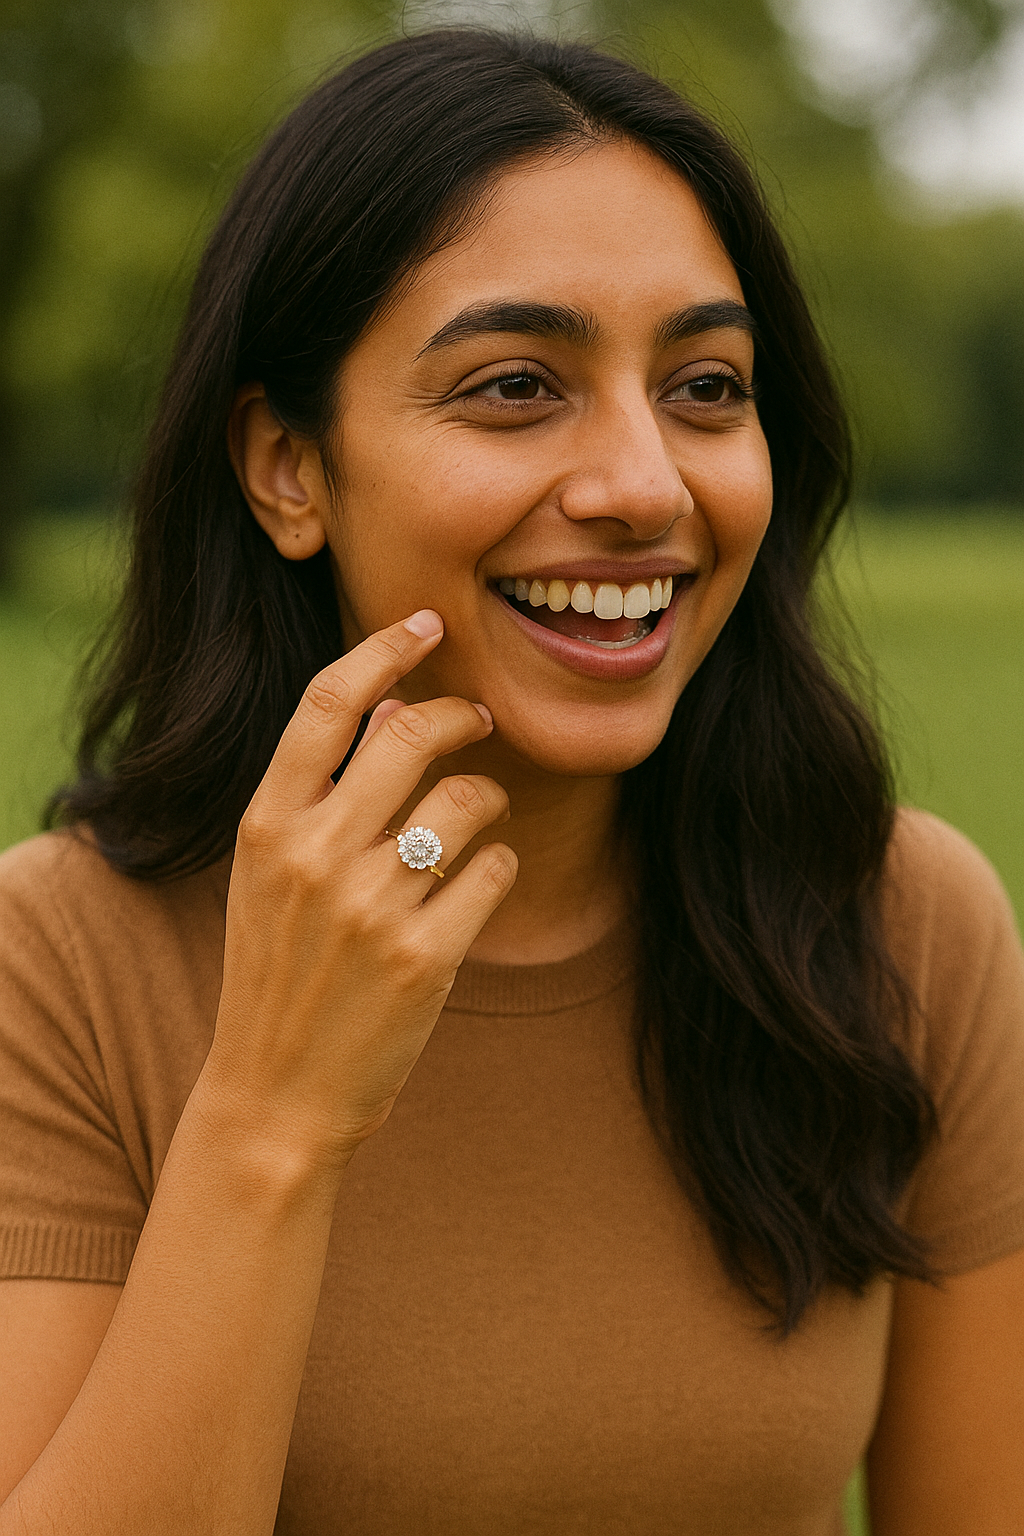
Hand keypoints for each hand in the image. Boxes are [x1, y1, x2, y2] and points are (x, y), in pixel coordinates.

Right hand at [202, 611, 516, 1169]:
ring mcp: (371, 907)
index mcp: (266, 826)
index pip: (326, 704)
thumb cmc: (276, 973)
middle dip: (459, 713)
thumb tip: (390, 701)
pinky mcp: (426, 957)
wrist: (274, 1096)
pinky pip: (495, 870)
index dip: (382, 648)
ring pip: (466, 799)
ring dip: (486, 794)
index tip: (424, 623)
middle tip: (476, 719)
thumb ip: (317, 791)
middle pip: (411, 733)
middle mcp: (314, 856)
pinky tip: (479, 883)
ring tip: (477, 814)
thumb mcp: (268, 875)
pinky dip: (498, 866)